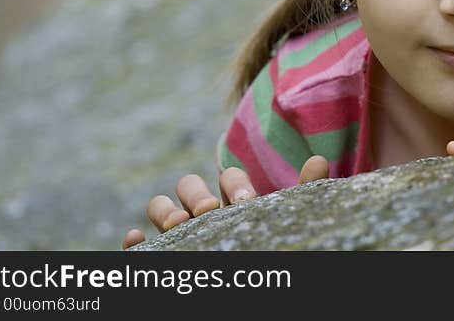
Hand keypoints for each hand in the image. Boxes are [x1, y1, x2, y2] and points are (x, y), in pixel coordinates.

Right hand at [122, 155, 328, 248]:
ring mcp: (180, 235)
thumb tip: (319, 161)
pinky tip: (138, 240)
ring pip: (159, 206)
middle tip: (209, 211)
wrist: (253, 292)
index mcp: (236, 203)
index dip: (234, 183)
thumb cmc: (269, 253)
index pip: (229, 177)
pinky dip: (133, 240)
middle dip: (196, 192)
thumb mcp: (284, 222)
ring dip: (165, 210)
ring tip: (180, 226)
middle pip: (189, 184)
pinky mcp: (160, 257)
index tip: (245, 202)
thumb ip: (303, 192)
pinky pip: (137, 246)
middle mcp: (205, 214)